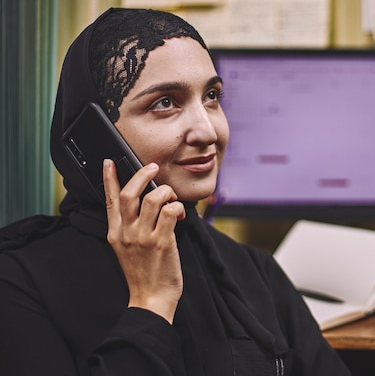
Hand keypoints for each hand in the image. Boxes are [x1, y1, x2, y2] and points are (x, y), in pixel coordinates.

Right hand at [103, 159, 185, 323]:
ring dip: (166, 192)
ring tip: (172, 198)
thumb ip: (131, 227)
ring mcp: (143, 238)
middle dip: (142, 175)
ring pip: (153, 199)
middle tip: (153, 168)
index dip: (109, 178)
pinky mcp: (161, 242)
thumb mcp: (127, 248)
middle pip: (129, 194)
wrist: (150, 299)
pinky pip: (169, 212)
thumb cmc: (143, 273)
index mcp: (115, 233)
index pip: (109, 200)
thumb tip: (147, 202)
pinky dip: (176, 207)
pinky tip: (179, 214)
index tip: (109, 162)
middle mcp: (126, 233)